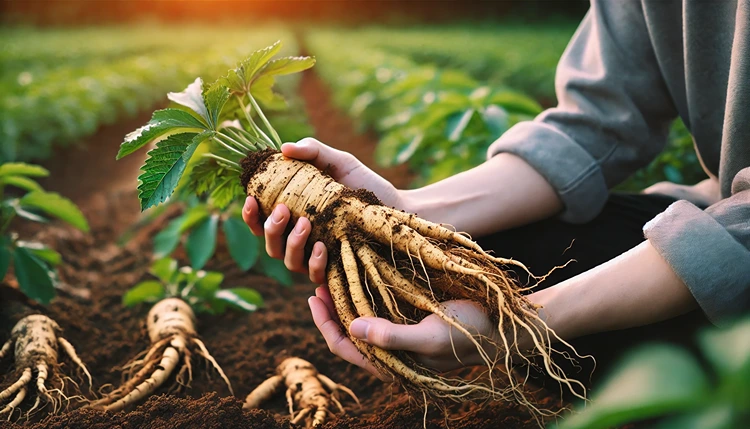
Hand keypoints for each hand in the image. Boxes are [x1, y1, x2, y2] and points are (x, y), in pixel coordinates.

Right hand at [242, 138, 403, 282]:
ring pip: (288, 260)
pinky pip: (314, 274)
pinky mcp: (335, 270)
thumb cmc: (364, 185)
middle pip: (270, 243)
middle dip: (270, 228)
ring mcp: (316, 257)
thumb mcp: (340, 162)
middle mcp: (300, 239)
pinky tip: (321, 248)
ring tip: (305, 224)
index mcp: (294, 216)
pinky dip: (314, 262)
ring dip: (291, 244)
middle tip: (283, 210)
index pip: (261, 220)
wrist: (398, 205)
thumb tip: (284, 148)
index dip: (250, 214)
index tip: (250, 199)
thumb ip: (313, 151)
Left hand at [308, 286, 498, 379]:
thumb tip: (352, 327)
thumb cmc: (467, 334)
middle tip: (318, 280)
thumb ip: (392, 336)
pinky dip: (365, 293)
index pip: (344, 346)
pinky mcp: (410, 320)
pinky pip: (379, 309)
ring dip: (346, 299)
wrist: (501, 328)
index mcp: (390, 362)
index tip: (314, 296)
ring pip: (361, 319)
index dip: (324, 324)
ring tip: (333, 274)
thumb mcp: (430, 336)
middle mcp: (389, 351)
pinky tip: (360, 274)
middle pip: (347, 332)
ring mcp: (399, 335)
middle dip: (331, 309)